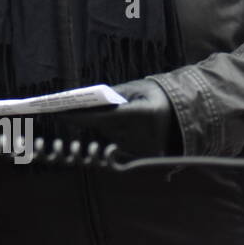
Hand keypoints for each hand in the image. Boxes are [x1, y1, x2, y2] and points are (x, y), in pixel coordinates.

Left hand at [49, 79, 180, 158]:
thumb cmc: (158, 96)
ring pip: (108, 134)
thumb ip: (114, 94)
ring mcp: (141, 147)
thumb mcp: (137, 88)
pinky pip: (117, 141)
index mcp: (141, 115)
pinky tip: (111, 122)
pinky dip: (112, 131)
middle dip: (82, 118)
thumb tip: (86, 99)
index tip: (57, 112)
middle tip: (57, 109)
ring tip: (87, 113)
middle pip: (101, 127)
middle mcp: (140, 135)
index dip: (77, 116)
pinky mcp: (140, 155)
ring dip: (100, 124)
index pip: (101, 117)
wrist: (186, 117)